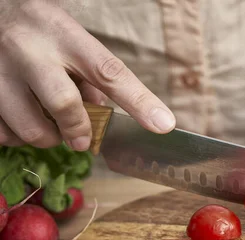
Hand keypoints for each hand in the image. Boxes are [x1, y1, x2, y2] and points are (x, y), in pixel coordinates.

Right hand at [0, 0, 174, 149]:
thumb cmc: (38, 29)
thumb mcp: (70, 40)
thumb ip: (91, 76)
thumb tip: (103, 115)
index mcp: (63, 34)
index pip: (109, 71)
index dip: (139, 102)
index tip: (163, 125)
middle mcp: (29, 48)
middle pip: (64, 103)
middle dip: (79, 129)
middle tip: (82, 138)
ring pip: (32, 128)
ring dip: (49, 137)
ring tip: (49, 123)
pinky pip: (4, 134)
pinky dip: (18, 137)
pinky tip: (22, 120)